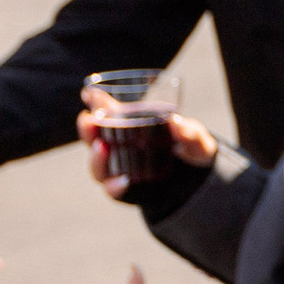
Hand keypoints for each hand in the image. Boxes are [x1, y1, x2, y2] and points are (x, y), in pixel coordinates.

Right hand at [76, 101, 215, 199]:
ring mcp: (119, 168)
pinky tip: (123, 182)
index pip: (108, 112)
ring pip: (98, 165)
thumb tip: (177, 122)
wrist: (196, 181)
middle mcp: (119, 147)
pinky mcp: (125, 189)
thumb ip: (189, 132)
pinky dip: (115, 186)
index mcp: (131, 125)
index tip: (89, 94)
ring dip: (96, 157)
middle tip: (88, 120)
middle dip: (87, 129)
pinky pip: (113, 189)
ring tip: (101, 148)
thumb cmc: (190, 150)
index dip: (96, 103)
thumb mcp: (195, 139)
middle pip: (93, 137)